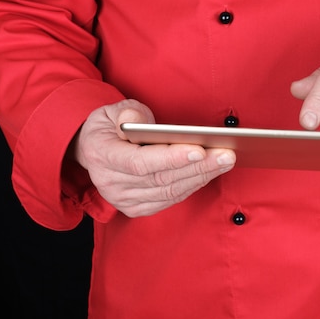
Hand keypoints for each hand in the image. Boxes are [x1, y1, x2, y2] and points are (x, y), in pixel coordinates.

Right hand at [71, 99, 235, 216]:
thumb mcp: (113, 110)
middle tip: (226, 153)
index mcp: (101, 155)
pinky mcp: (136, 208)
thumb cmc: (110, 127)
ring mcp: (123, 199)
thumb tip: (146, 123)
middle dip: (198, 166)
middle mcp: (110, 182)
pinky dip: (193, 185)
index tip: (199, 149)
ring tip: (226, 160)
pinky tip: (210, 171)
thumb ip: (129, 113)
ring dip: (202, 176)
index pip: (140, 162)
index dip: (171, 158)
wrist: (93, 150)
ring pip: (170, 191)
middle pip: (161, 178)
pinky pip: (170, 198)